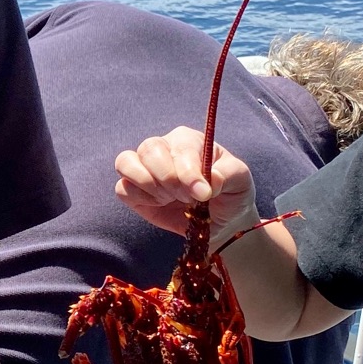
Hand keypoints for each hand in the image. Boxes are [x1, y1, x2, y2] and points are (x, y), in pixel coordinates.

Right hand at [114, 126, 258, 240]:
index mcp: (189, 141)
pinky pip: (122, 188)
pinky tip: (158, 204)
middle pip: (149, 149)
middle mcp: (164, 148)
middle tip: (187, 198)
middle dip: (167, 179)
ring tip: (169, 198)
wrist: (220, 222)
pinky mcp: (133, 190)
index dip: (188, 173)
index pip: (179, 148)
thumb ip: (228, 175)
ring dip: (147, 185)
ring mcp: (145, 168)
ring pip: (125, 162)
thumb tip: (209, 179)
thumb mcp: (240, 182)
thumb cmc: (230, 195)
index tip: (203, 194)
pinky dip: (139, 198)